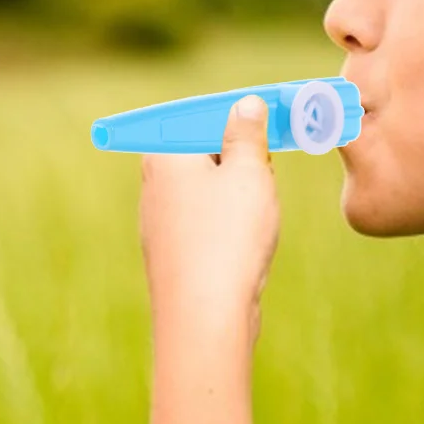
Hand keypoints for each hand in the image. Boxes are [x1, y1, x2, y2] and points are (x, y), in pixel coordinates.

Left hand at [140, 93, 279, 345]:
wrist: (204, 317)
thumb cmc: (227, 238)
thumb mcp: (249, 172)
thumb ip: (247, 134)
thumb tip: (244, 106)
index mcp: (164, 155)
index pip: (198, 116)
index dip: (237, 117)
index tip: (269, 117)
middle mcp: (153, 185)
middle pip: (203, 152)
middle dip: (241, 159)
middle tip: (265, 172)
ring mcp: (160, 221)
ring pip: (210, 190)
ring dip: (241, 195)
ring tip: (257, 216)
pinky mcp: (174, 252)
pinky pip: (207, 223)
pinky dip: (231, 225)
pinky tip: (248, 245)